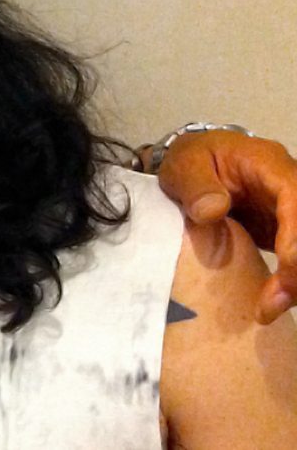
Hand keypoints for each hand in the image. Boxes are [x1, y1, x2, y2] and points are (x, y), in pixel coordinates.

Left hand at [155, 130, 296, 324]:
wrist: (194, 165)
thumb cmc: (191, 160)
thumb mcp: (184, 164)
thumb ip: (196, 185)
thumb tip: (213, 211)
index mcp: (270, 165)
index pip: (296, 196)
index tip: (288, 263)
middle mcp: (291, 188)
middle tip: (273, 302)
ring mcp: (291, 212)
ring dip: (296, 281)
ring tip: (268, 310)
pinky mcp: (285, 232)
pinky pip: (296, 258)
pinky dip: (289, 283)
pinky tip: (270, 303)